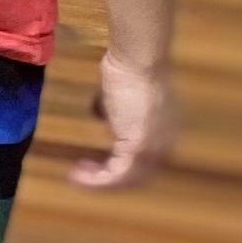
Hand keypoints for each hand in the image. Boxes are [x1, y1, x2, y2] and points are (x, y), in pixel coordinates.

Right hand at [70, 48, 178, 189]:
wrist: (138, 62)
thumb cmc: (128, 70)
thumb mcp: (117, 94)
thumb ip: (111, 109)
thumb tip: (99, 114)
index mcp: (162, 133)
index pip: (143, 159)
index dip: (119, 163)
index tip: (95, 159)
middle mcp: (163, 146)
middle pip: (137, 174)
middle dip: (108, 176)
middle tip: (84, 171)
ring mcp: (153, 148)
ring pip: (127, 178)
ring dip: (100, 180)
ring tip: (78, 175)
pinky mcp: (139, 149)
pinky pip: (117, 175)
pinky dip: (98, 179)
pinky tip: (78, 174)